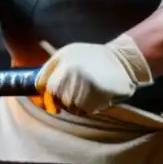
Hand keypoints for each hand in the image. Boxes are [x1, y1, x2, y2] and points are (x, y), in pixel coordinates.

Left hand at [34, 34, 152, 116]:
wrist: (123, 61)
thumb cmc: (92, 56)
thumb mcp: (68, 53)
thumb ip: (51, 68)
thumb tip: (39, 88)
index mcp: (64, 60)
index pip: (45, 85)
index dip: (45, 94)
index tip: (48, 98)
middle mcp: (73, 72)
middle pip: (56, 97)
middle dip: (58, 101)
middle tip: (65, 100)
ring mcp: (86, 84)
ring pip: (69, 106)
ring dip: (72, 106)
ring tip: (81, 98)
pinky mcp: (98, 96)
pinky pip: (84, 110)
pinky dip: (84, 109)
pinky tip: (91, 100)